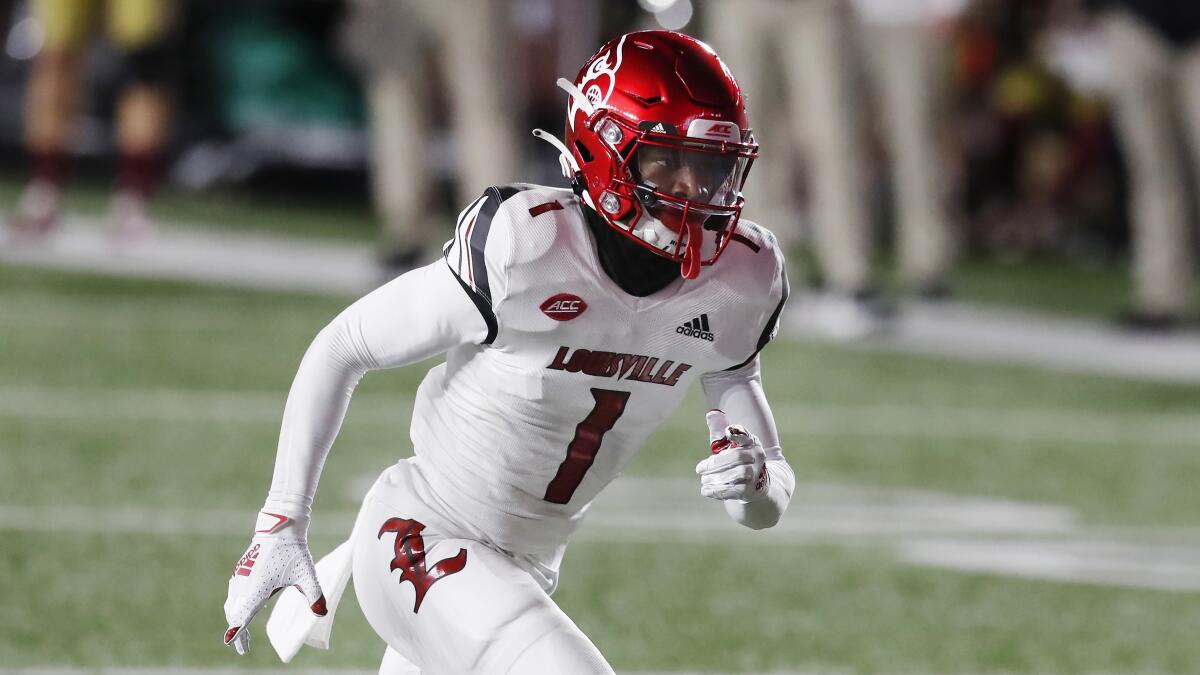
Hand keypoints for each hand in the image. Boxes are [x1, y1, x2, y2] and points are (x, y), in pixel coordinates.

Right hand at [223, 511, 326, 654]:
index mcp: (258, 588)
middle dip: (237, 630)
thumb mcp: (306, 573)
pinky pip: (233, 594)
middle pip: (234, 614)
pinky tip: (243, 608)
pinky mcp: (240, 571)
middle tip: (243, 647)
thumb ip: (314, 594)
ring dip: (235, 618)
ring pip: (231, 604)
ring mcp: (240, 577)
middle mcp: (245, 584)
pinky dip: (235, 606)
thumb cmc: (293, 551)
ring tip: (241, 631)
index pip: (243, 615)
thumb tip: (321, 613)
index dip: (238, 631)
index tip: (231, 642)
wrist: (280, 527)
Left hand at [695, 409, 769, 501]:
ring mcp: (756, 473)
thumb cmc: (737, 461)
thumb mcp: (730, 445)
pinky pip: (735, 490)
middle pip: (737, 457)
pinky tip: (706, 490)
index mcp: (751, 442)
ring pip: (737, 473)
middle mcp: (757, 456)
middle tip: (699, 469)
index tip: (727, 431)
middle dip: (716, 463)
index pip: (746, 435)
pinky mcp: (751, 489)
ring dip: (717, 477)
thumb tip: (711, 415)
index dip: (738, 433)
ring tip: (703, 480)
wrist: (756, 485)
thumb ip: (719, 432)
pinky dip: (718, 490)